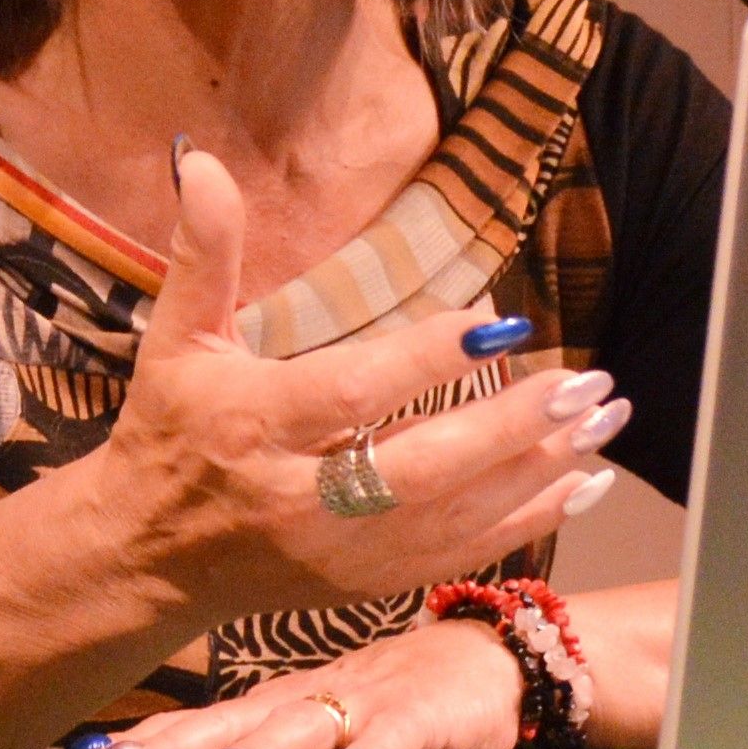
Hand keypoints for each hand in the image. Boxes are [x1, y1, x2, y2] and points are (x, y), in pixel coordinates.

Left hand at [70, 617, 528, 748]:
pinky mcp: (424, 716)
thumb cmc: (384, 696)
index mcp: (277, 704)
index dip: (147, 739)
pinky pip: (398, 735)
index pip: (201, 722)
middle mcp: (309, 699)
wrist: (484, 659)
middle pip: (235, 722)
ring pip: (308, 726)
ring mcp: (366, 703)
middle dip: (176, 746)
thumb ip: (252, 740)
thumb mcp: (310, 716)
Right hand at [100, 146, 630, 623]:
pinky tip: (581, 484)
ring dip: (537, 472)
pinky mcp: (364, 583)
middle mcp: (301, 496)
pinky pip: (458, 557)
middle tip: (583, 383)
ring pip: (453, 518)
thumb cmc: (168, 436)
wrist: (146, 561)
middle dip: (509, 428)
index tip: (494, 325)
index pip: (352, 392)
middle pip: (421, 467)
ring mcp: (339, 550)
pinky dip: (525, 523)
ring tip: (602, 422)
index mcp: (255, 425)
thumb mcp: (174, 339)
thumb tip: (202, 165)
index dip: (425, 360)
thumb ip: (203, 254)